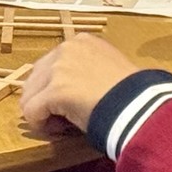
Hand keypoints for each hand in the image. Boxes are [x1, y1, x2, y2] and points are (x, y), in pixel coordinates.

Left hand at [18, 34, 142, 135]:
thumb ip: (86, 70)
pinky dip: (40, 125)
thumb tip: (71, 87)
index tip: (70, 104)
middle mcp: (66, 48)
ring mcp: (59, 68)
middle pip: (36, 78)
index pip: (51, 64)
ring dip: (42, 112)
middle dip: (44, 100)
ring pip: (30, 95)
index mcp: (81, 41)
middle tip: (63, 118)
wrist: (141, 106)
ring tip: (62, 125)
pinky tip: (58, 130)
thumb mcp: (108, 69)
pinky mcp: (55, 90)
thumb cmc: (132, 94)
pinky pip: (32, 112)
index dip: (55, 87)